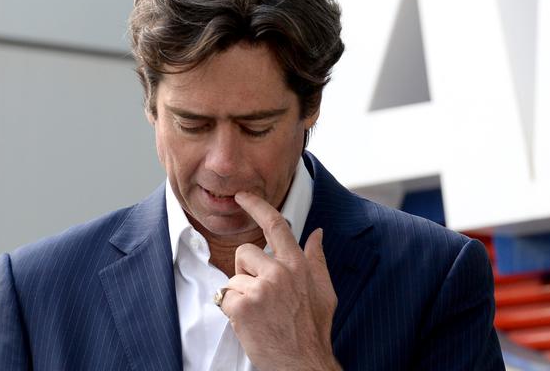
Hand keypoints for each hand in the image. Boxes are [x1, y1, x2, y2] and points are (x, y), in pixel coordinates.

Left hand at [218, 191, 340, 370]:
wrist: (302, 363)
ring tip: (259, 314)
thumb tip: (317, 234)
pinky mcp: (244, 305)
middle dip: (247, 273)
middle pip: (246, 253)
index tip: (242, 196)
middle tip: (262, 298)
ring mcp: (262, 287)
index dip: (257, 206)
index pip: (276, 225)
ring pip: (234, 278)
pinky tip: (249, 323)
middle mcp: (280, 271)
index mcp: (299, 264)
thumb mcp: (324, 290)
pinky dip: (231, 312)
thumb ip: (317, 259)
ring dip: (240, 296)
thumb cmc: (313, 330)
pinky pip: (225, 298)